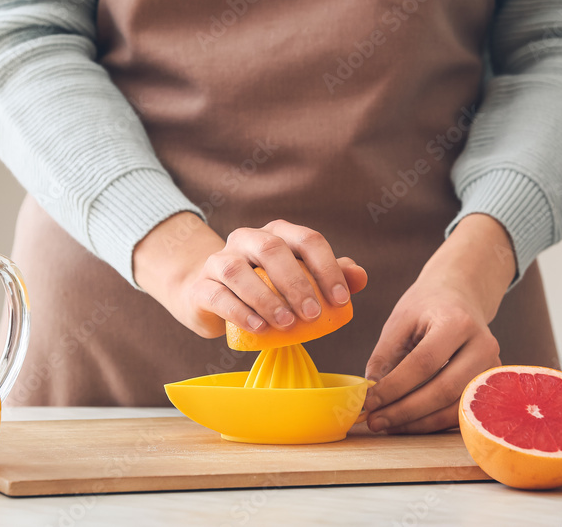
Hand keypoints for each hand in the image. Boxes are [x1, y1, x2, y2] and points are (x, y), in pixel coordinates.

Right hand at [133, 213, 367, 337]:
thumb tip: (360, 276)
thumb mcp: (300, 280)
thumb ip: (331, 276)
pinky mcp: (201, 286)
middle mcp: (247, 238)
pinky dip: (239, 311)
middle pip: (272, 249)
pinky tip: (259, 328)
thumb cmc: (266, 288)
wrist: (212, 298)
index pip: (306, 239)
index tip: (340, 300)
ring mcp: (219, 260)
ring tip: (287, 324)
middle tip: (314, 314)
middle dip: (296, 282)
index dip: (327, 267)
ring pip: (239, 270)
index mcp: (277, 233)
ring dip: (266, 297)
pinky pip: (218, 294)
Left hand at [363, 214, 514, 433]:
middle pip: (444, 390)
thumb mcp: (400, 322)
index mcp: (457, 322)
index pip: (424, 363)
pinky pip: (461, 411)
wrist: (459, 295)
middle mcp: (482, 345)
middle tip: (376, 421)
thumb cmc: (426, 307)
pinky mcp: (490, 384)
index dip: (394, 387)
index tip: (368, 402)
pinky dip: (433, 422)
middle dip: (406, 411)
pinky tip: (409, 422)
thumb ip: (384, 357)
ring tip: (388, 425)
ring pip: (456, 408)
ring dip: (419, 423)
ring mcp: (491, 367)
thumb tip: (370, 396)